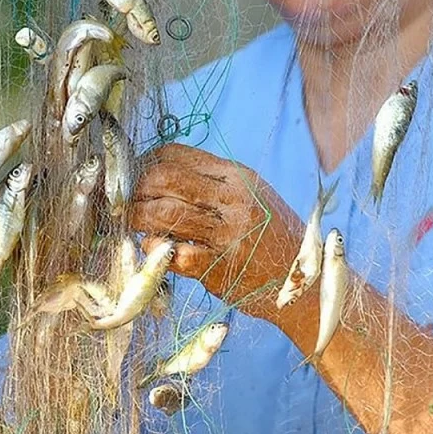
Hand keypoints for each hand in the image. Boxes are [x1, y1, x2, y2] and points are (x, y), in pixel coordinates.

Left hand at [127, 143, 304, 319]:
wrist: (304, 279)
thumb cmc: (273, 234)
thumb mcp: (251, 194)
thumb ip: (212, 182)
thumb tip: (160, 173)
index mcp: (236, 176)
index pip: (176, 154)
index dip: (147, 161)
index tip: (136, 174)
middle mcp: (231, 200)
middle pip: (164, 179)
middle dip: (136, 188)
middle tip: (127, 201)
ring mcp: (226, 234)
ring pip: (164, 213)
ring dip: (139, 218)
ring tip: (135, 224)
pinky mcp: (219, 268)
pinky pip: (173, 253)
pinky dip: (156, 250)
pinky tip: (156, 249)